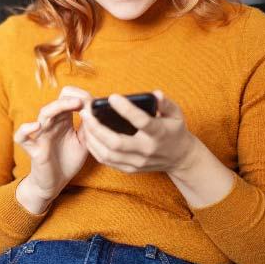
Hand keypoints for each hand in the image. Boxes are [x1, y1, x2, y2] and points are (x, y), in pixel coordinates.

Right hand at [14, 86, 91, 199]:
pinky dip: (25, 129)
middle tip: (83, 101)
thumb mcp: (84, 142)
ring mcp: (41, 135)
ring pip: (43, 115)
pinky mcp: (33, 149)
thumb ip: (88, 127)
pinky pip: (21, 137)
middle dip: (69, 100)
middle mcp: (51, 124)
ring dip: (57, 107)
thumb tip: (96, 110)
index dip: (78, 96)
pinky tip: (36, 126)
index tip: (92, 101)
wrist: (55, 184)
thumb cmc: (68, 161)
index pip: (66, 99)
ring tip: (72, 105)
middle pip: (56, 104)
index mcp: (63, 121)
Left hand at [80, 90, 198, 173]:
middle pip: (117, 143)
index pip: (142, 122)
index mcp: (159, 134)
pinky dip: (95, 149)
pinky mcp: (130, 169)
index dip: (126, 109)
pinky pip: (107, 161)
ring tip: (84, 121)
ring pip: (108, 154)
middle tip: (86, 111)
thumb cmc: (174, 129)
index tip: (112, 97)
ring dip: (92, 138)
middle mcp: (147, 150)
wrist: (180, 158)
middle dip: (97, 127)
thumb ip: (165, 103)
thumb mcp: (176, 114)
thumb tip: (155, 94)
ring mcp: (137, 162)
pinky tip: (89, 135)